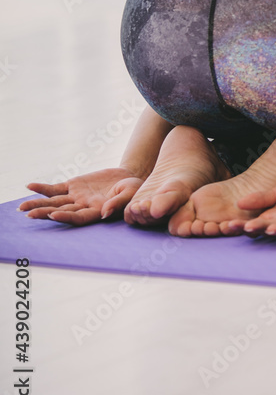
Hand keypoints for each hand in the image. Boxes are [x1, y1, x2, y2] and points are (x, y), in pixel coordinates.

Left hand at [19, 168, 144, 225]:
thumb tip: (104, 213)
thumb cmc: (134, 189)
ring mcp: (77, 196)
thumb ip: (117, 204)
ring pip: (54, 201)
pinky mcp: (74, 186)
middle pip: (61, 211)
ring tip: (21, 208)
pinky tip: (30, 186)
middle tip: (29, 215)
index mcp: (97, 212)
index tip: (54, 215)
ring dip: (38, 204)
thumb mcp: (130, 194)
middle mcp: (83, 206)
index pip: (78, 217)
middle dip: (44, 213)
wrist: (129, 177)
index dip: (66, 217)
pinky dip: (43, 188)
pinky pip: (55, 188)